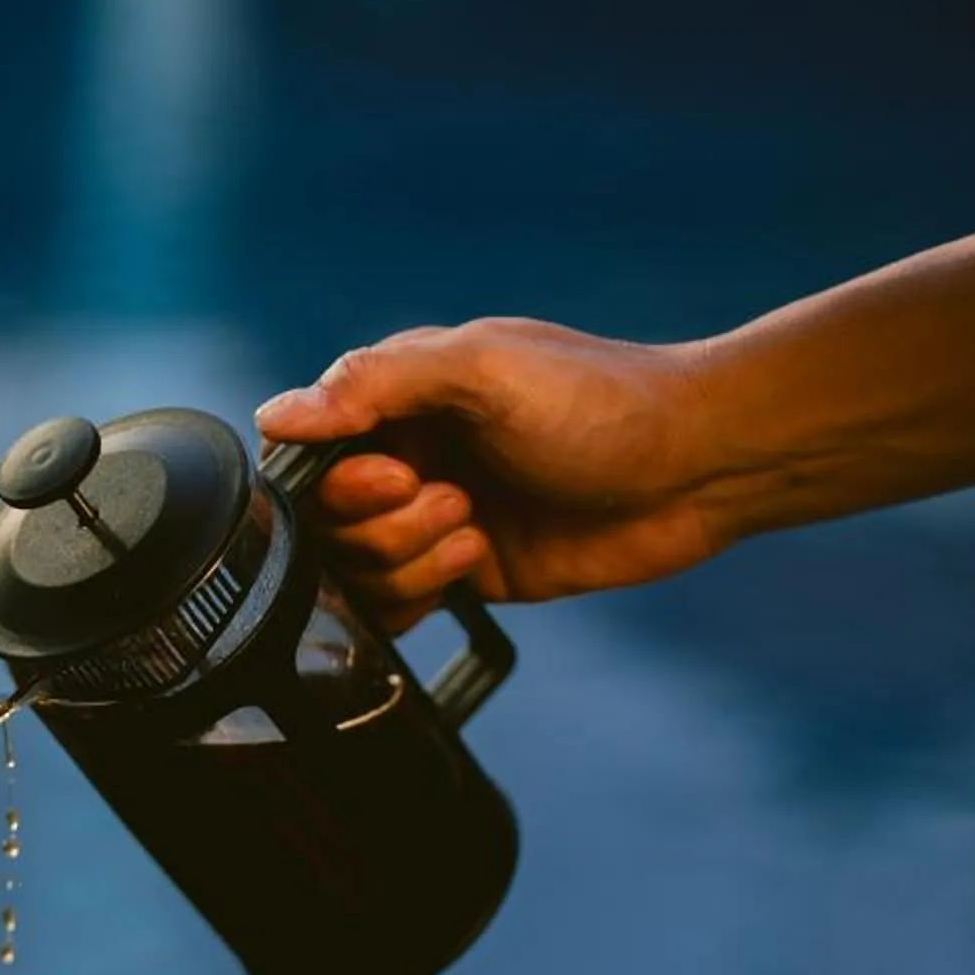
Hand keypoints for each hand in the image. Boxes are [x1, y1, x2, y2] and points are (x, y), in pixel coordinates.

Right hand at [254, 318, 726, 616]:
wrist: (696, 466)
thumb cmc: (600, 401)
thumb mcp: (482, 368)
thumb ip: (375, 383)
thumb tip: (277, 413)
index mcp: (406, 394)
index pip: (312, 448)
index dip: (338, 479)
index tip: (395, 474)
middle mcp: (414, 454)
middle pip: (328, 519)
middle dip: (382, 524)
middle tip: (455, 499)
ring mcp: (440, 516)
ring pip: (361, 568)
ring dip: (410, 560)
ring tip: (476, 528)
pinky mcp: (472, 571)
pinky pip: (399, 606)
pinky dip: (415, 599)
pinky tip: (470, 568)